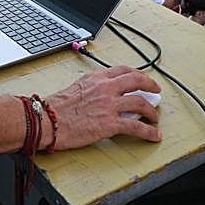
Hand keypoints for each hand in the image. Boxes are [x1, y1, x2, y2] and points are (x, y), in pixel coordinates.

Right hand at [46, 66, 162, 148]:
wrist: (48, 120)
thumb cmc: (56, 107)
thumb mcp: (76, 87)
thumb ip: (92, 87)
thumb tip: (101, 93)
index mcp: (97, 78)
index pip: (123, 70)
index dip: (137, 74)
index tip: (142, 78)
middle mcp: (106, 88)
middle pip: (136, 81)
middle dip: (150, 85)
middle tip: (156, 91)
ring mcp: (110, 105)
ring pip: (140, 103)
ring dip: (151, 110)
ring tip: (155, 116)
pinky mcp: (110, 123)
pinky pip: (136, 126)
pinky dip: (148, 131)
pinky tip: (154, 134)